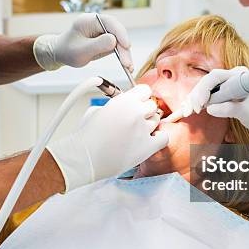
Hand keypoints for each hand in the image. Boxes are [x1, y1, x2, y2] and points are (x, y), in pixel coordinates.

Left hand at [33, 13, 132, 70]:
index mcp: (88, 20)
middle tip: (127, 63)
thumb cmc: (67, 51)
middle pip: (117, 32)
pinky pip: (118, 45)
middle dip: (124, 47)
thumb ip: (97, 45)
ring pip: (119, 39)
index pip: (109, 22)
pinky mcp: (106, 39)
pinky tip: (127, 65)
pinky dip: (122, 55)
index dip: (120, 33)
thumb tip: (114, 41)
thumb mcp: (81, 51)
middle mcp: (98, 23)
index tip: (126, 45)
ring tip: (128, 67)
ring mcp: (103, 31)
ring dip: (125, 53)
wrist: (61, 54)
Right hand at [47, 85, 168, 190]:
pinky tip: (148, 141)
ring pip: (156, 121)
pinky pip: (164, 138)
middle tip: (134, 121)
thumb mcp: (97, 110)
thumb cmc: (87, 136)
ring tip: (134, 134)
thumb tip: (123, 106)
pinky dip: (158, 139)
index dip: (141, 98)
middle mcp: (136, 112)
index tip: (136, 105)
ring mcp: (143, 129)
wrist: (84, 157)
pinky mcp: (147, 146)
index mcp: (124, 101)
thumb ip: (116, 105)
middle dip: (144, 112)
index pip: (145, 90)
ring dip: (148, 126)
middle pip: (152, 106)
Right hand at [181, 67, 248, 133]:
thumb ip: (230, 109)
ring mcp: (224, 82)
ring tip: (186, 112)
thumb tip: (210, 109)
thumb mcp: (247, 113)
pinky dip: (195, 101)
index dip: (204, 89)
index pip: (215, 76)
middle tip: (191, 111)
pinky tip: (186, 109)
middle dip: (196, 96)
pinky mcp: (219, 90)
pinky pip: (204, 94)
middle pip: (206, 82)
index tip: (200, 105)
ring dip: (193, 99)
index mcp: (238, 76)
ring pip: (203, 88)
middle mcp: (230, 76)